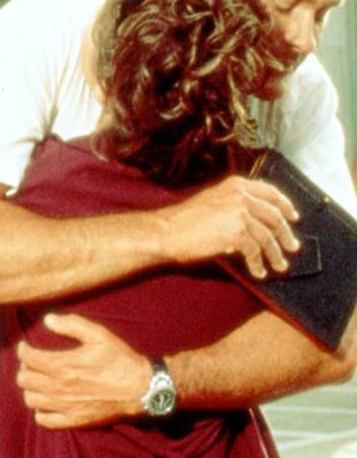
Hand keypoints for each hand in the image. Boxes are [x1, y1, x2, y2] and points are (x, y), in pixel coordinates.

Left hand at [16, 314, 149, 428]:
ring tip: (39, 382)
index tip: (26, 347)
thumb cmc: (120, 359)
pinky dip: (40, 411)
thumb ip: (72, 325)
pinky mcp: (73, 420)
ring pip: (30, 399)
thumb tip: (48, 319)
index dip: (23, 350)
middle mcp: (58, 387)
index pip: (27, 358)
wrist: (141, 388)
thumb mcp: (99, 335)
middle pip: (24, 380)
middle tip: (33, 364)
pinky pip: (44, 420)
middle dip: (25, 369)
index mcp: (61, 365)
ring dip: (30, 389)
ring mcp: (64, 406)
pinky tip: (48, 402)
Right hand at [160, 176, 298, 278]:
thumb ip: (233, 205)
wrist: (165, 231)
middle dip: (286, 234)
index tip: (293, 217)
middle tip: (293, 246)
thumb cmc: (182, 220)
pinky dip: (259, 264)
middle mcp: (241, 196)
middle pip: (274, 216)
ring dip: (276, 253)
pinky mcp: (237, 233)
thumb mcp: (211, 201)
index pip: (270, 192)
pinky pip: (255, 251)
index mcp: (235, 185)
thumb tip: (252, 224)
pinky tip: (258, 272)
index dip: (285, 205)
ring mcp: (240, 214)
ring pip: (268, 236)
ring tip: (281, 265)